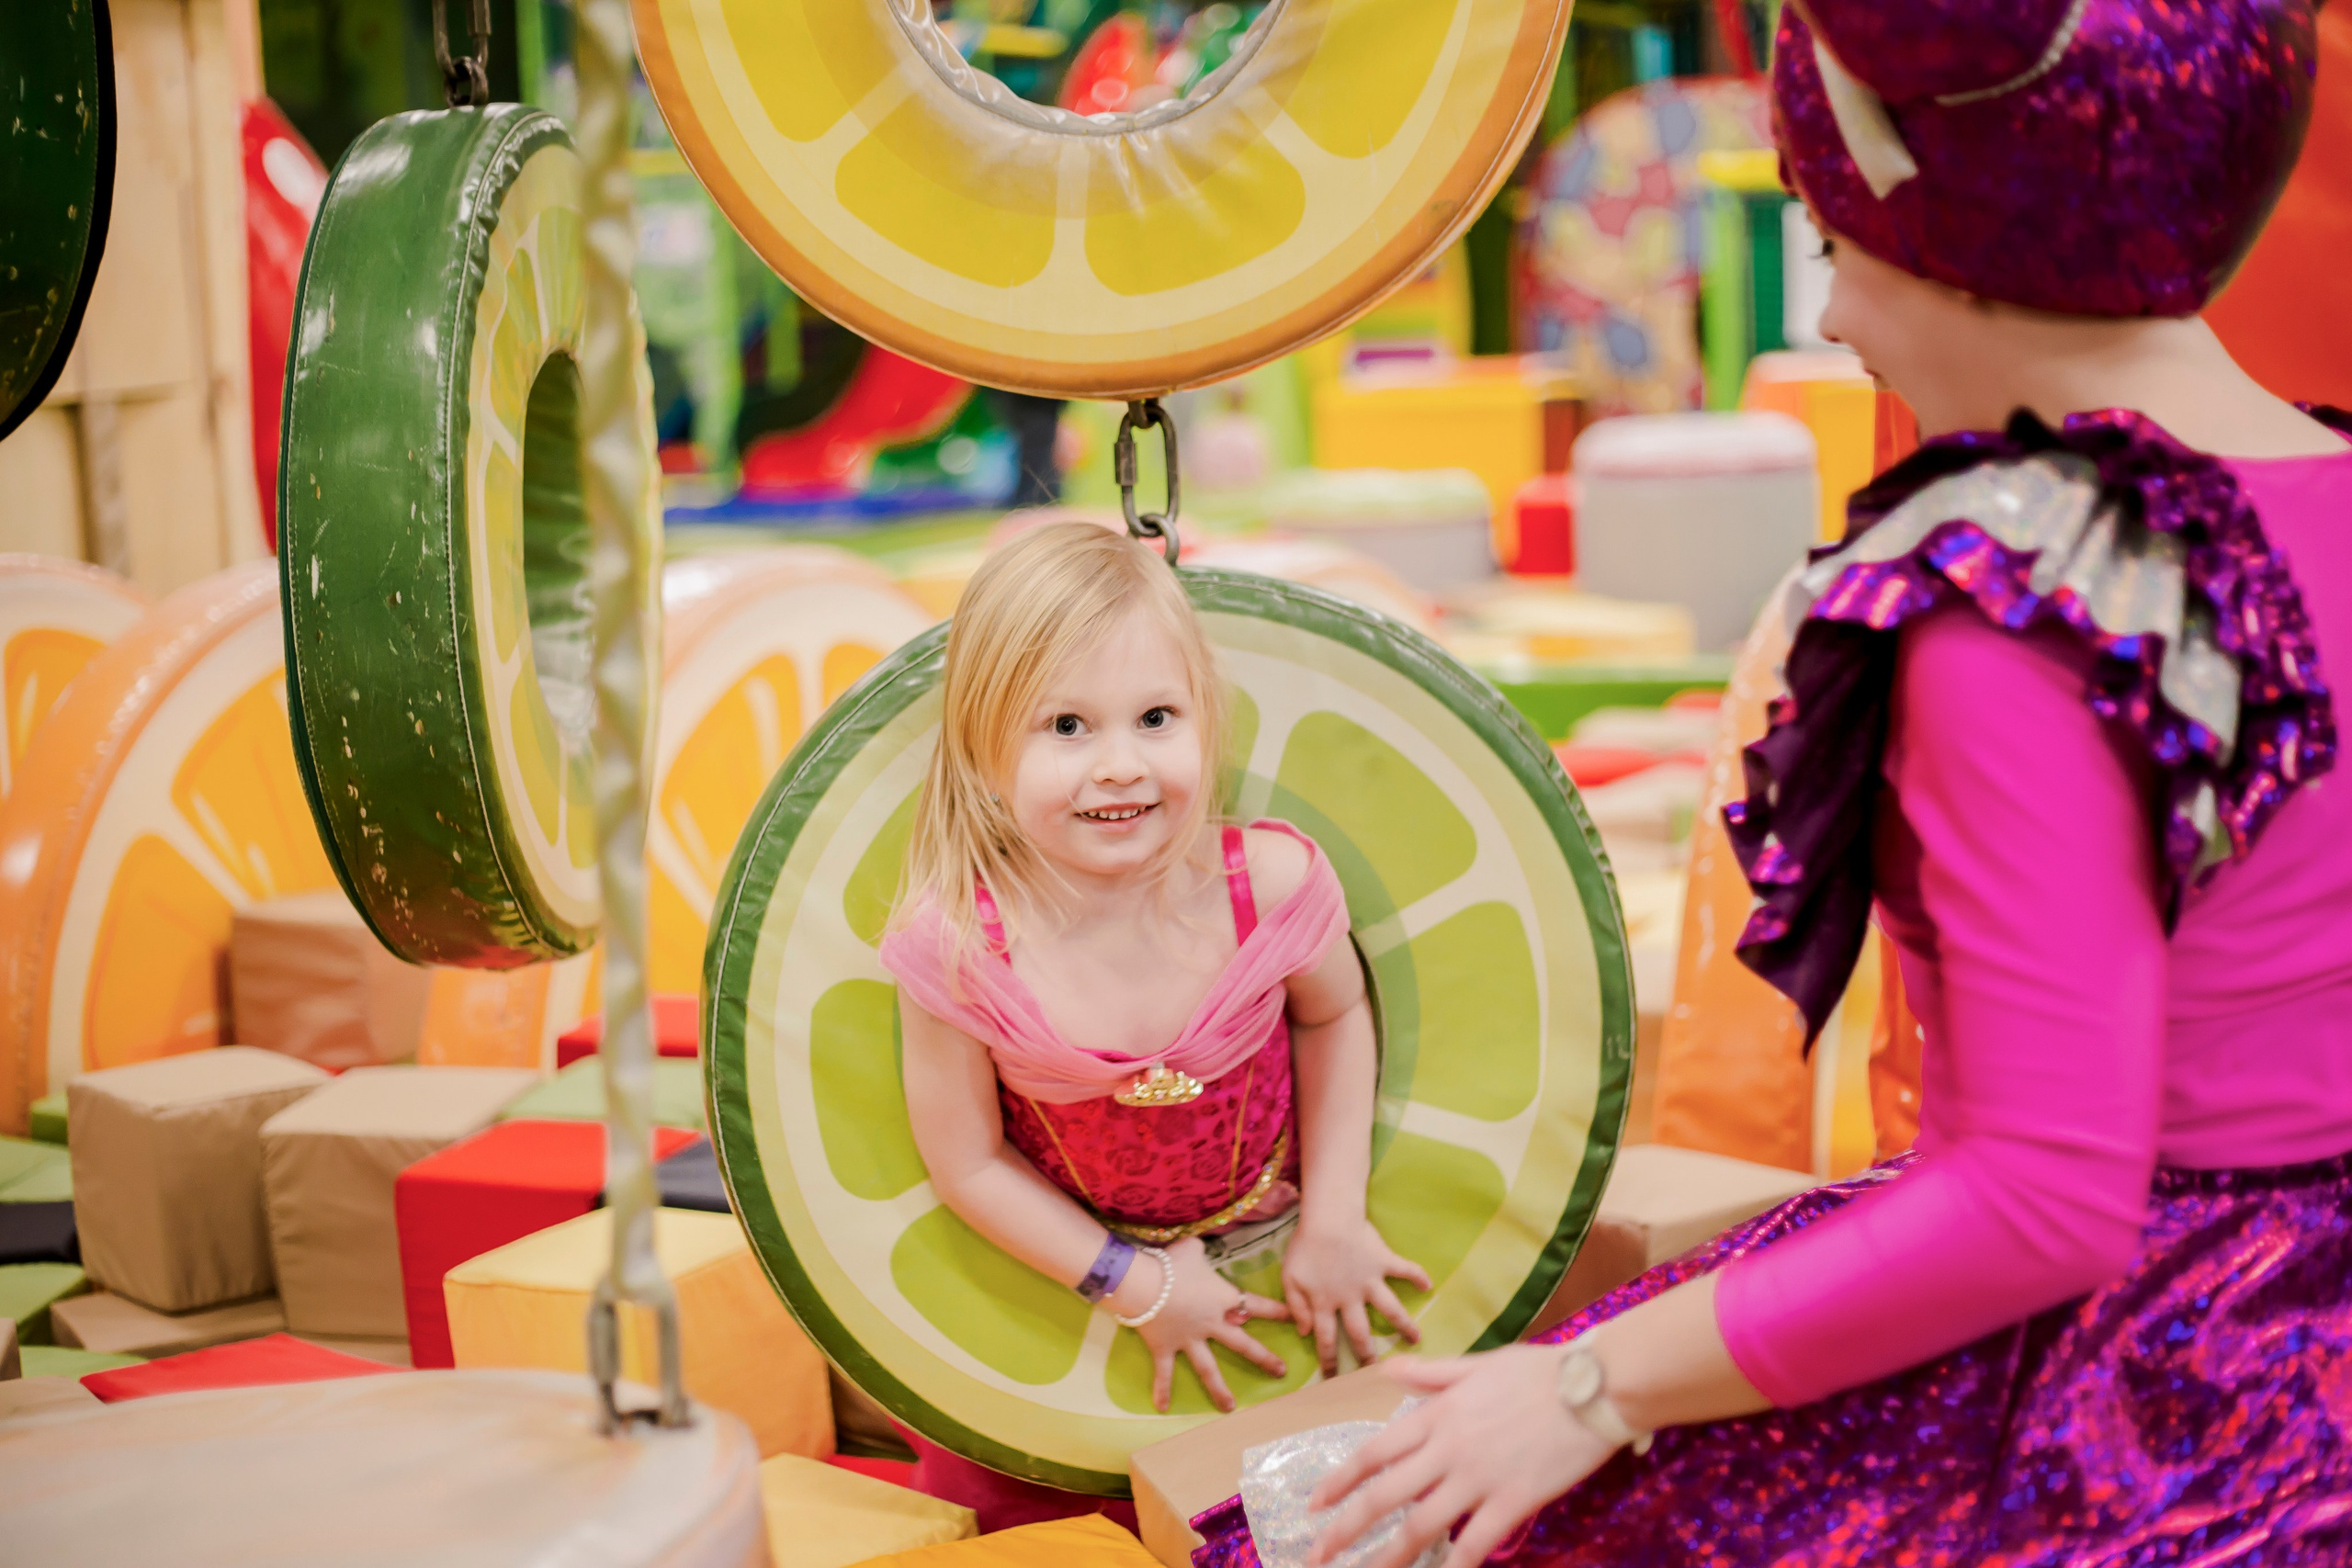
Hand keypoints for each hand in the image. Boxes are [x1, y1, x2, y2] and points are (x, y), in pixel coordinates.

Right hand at [1115, 1236, 1290, 1412]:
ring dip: (1219, 1389)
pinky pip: (1165, 1372)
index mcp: (1223, 1299)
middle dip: (1263, 1358)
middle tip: (1281, 1372)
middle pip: (1242, 1344)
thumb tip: (1200, 1246)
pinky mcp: (1165, 1348)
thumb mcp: (1192, 1249)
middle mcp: (1211, 1324)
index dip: (1278, 1312)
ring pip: (1208, 1368)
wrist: (1143, 1283)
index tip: (1296, 1319)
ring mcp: (1189, 1340)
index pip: (1257, 1306)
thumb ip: (1201, 1251)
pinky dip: (1162, 1389)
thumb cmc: (1172, 1263)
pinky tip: (1163, 1407)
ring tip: (1230, 1407)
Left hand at [1282, 1215, 1429, 1375]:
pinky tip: (1429, 1285)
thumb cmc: (1305, 1246)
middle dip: (1368, 1355)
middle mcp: (1351, 1298)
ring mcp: (1370, 1280)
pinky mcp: (1384, 1261)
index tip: (1332, 1380)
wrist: (1328, 1218)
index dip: (1329, 1361)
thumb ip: (1296, 1306)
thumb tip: (1305, 1333)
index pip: (1327, 1339)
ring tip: (1416, 1339)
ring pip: (1391, 1308)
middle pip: (1361, 1332)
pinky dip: (1417, 1275)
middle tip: (1376, 1372)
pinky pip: (1404, 1269)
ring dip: (1404, 1324)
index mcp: (1325, 1302)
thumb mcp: (1289, 1278)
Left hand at [1305, 1345, 1618, 1567]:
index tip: (1315, 1505)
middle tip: (1317, 1555)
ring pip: (1420, 1526)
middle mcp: (1448, 1447)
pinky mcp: (1513, 1501)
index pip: (1374, 1452)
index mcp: (1437, 1412)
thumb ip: (1432, 1372)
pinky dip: (1452, 1567)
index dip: (1339, 1481)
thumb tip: (1390, 1370)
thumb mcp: (1479, 1363)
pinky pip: (1474, 1544)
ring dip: (1387, 1557)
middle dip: (1345, 1529)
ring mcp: (1478, 1477)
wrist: (1596, 1385)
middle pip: (1383, 1495)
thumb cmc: (1540, 1371)